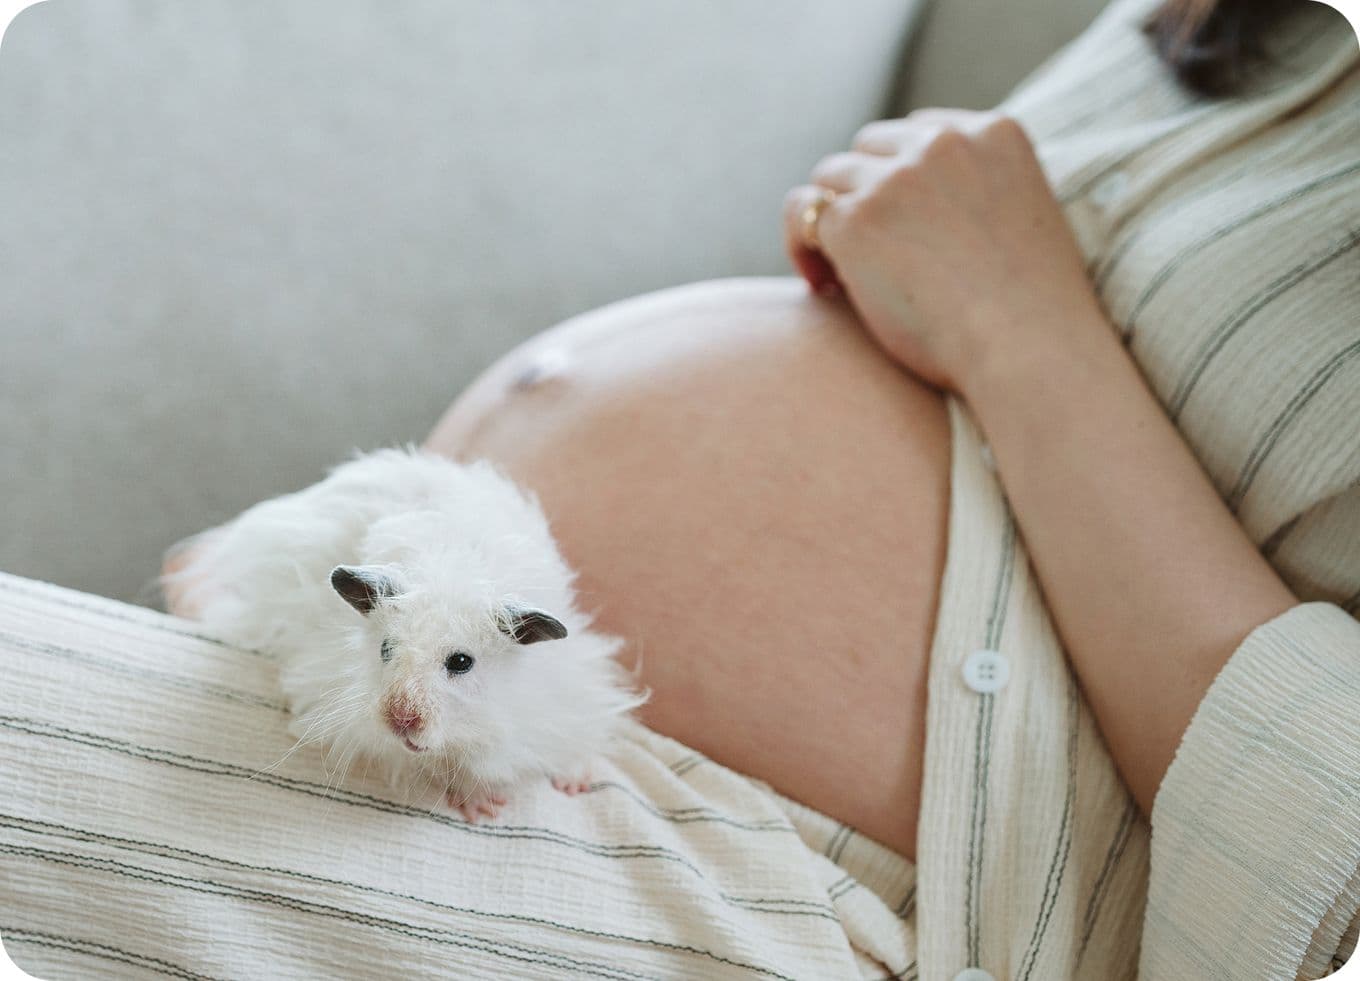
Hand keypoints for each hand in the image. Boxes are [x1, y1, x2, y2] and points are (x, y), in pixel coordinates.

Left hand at [783, 109, 1102, 392]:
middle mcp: (944, 143)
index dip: (899, 176)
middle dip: (863, 193)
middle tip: (866, 253)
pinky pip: (802, 213)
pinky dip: (801, 247)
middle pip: (870, 147)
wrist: (1028, 347)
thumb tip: (916, 216)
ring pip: (832, 176)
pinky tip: (821, 286)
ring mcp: (896, 178)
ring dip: (832, 219)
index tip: (900, 222)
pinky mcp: (857, 220)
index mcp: (996, 134)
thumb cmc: (1031, 316)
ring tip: (838, 273)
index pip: (921, 132)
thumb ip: (978, 196)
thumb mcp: (1021, 225)